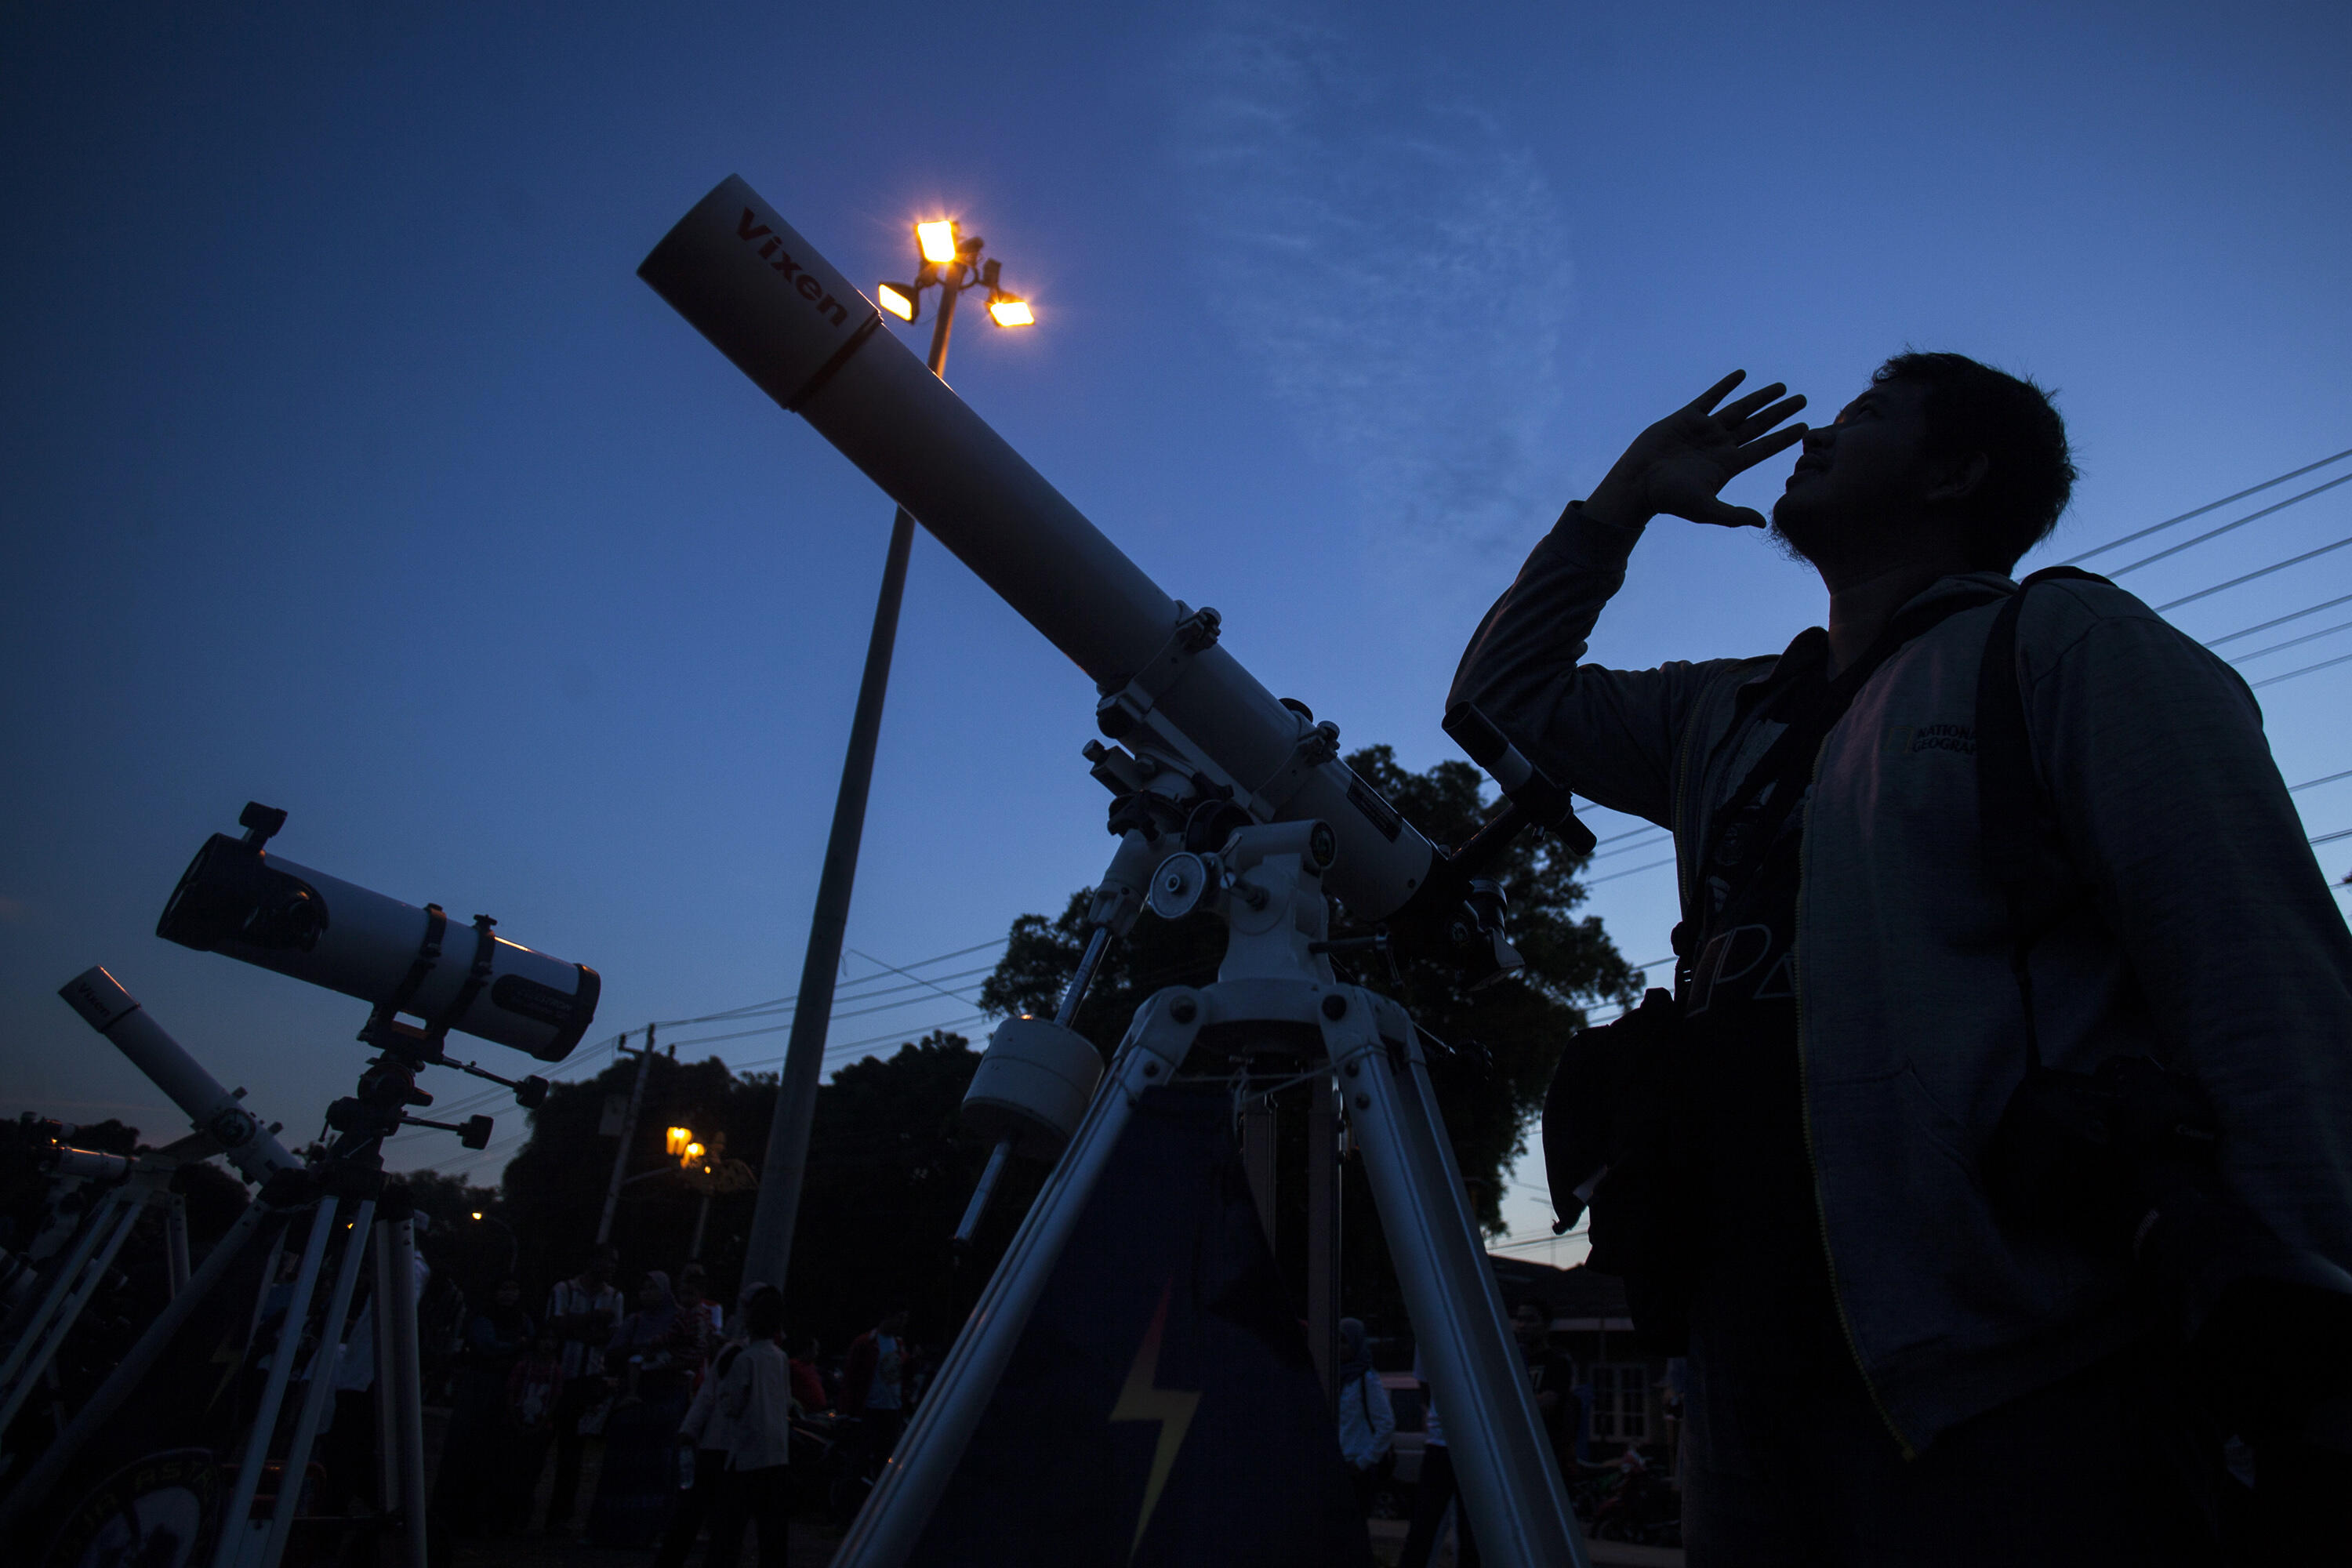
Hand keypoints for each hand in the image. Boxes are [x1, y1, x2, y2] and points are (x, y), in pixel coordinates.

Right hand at [1584, 370, 1807, 530]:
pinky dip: (1726, 386)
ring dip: (1760, 398)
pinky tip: (1741, 375)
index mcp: (1728, 465)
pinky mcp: (1687, 417)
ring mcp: (1705, 430)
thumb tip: (1763, 522)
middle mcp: (1721, 445)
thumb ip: (1733, 515)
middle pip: (1758, 425)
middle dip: (1781, 412)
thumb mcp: (1705, 509)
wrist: (1638, 482)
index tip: (1805, 428)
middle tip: (1803, 400)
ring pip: (1740, 409)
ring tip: (1782, 387)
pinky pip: (1711, 397)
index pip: (1764, 448)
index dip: (1784, 437)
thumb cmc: (1670, 498)